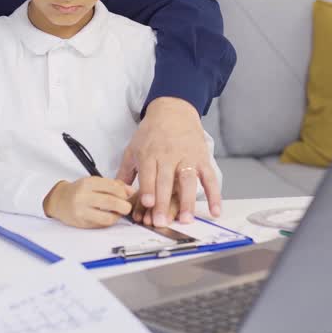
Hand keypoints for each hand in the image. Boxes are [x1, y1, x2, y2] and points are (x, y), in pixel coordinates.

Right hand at [42, 177, 132, 228]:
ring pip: (107, 217)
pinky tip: (109, 217)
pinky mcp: (82, 223)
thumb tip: (130, 191)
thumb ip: (113, 185)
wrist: (59, 201)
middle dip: (124, 206)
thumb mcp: (94, 182)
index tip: (127, 196)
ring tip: (118, 213)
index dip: (124, 193)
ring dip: (117, 216)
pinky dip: (109, 222)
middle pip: (111, 202)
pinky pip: (101, 225)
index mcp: (88, 183)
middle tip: (127, 207)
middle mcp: (83, 196)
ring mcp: (82, 211)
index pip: (112, 187)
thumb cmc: (78, 191)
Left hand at [115, 97, 221, 225]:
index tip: (148, 203)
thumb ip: (125, 173)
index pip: (149, 174)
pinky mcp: (202, 159)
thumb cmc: (151, 133)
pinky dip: (214, 194)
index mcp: (149, 154)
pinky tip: (215, 211)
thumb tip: (117, 193)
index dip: (148, 188)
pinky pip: (209, 178)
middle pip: (166, 181)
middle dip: (163, 202)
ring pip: (188, 180)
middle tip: (161, 221)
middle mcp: (169, 156)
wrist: (173, 111)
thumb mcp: (133, 149)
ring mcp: (187, 157)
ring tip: (186, 219)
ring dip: (187, 201)